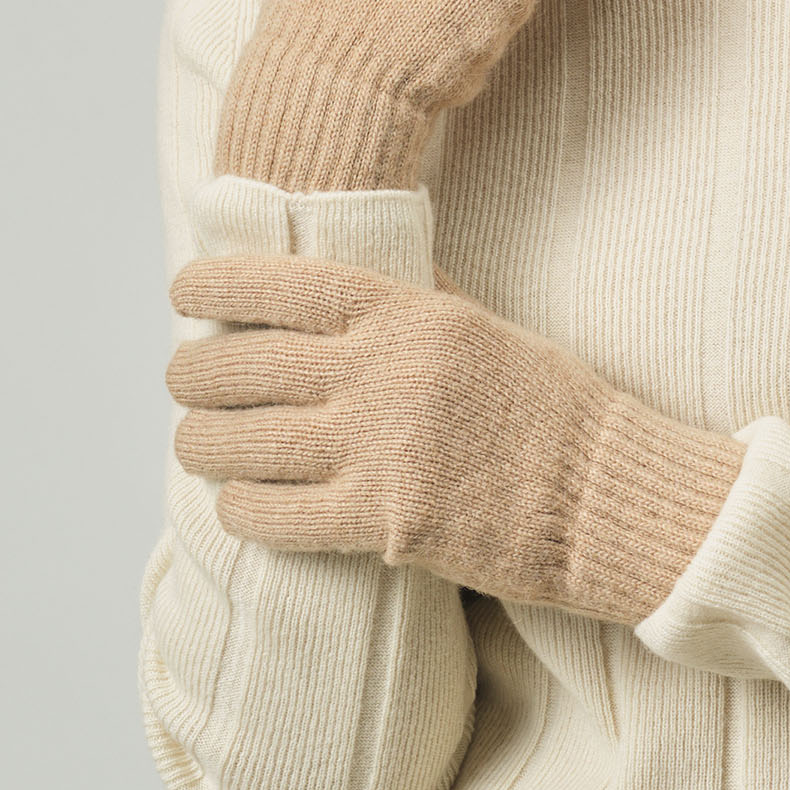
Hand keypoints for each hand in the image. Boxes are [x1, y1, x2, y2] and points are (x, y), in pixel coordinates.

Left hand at [165, 252, 747, 624]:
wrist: (607, 495)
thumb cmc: (553, 409)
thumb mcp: (486, 327)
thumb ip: (417, 299)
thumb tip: (358, 267)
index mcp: (413, 316)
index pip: (289, 286)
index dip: (221, 283)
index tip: (182, 287)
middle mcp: (386, 374)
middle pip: (247, 364)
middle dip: (195, 372)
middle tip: (182, 379)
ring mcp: (380, 449)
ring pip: (242, 442)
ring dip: (201, 443)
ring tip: (195, 443)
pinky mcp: (382, 522)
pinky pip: (274, 515)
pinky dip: (239, 509)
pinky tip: (237, 505)